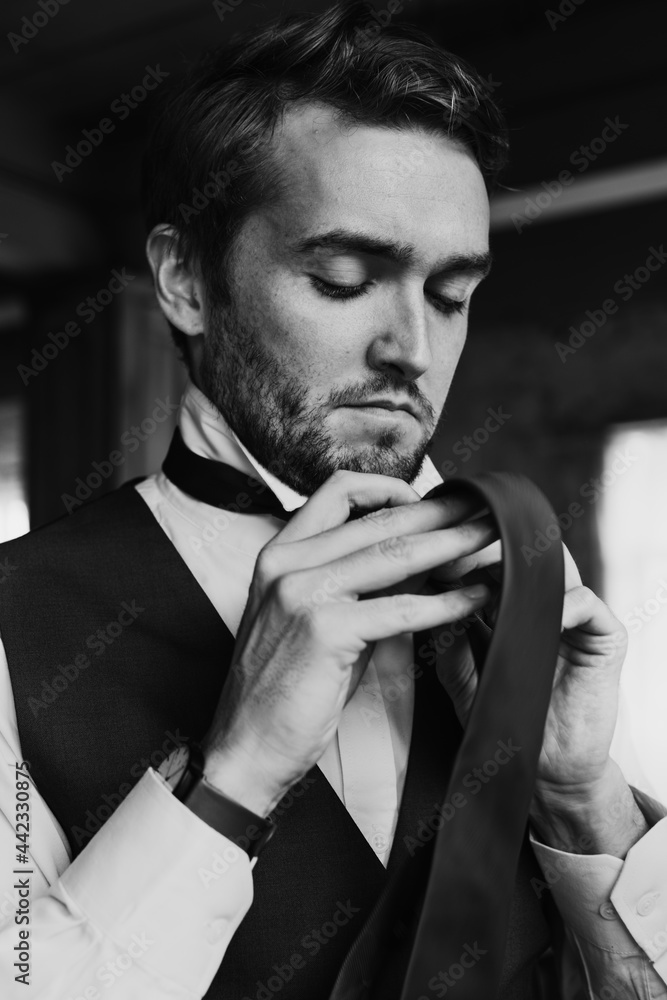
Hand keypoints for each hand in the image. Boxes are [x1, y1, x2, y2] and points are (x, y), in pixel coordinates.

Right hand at [201, 470, 494, 814]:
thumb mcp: (317, 618)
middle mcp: (286, 562)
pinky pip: (400, 608)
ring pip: (394, 554)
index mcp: (279, 552)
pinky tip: (474, 599)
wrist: (247, 745)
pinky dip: (446, 602)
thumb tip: (422, 556)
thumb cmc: (285, 687)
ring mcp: (301, 591)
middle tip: (483, 510)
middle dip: (440, 513)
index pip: (338, 491)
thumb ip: (360, 583)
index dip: (391, 488)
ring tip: (491, 541)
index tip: (429, 500)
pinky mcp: (324, 628)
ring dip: (453, 545)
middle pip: (378, 520)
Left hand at [433, 538, 646, 856]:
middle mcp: (547, 605)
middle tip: (456, 562)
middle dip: (488, 557)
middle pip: (523, 559)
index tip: (432, 561)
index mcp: (515, 609)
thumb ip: (448, 643)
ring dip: (520, 574)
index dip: (464, 558)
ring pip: (554, 571)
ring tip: (488, 587)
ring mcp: (577, 618)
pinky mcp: (606, 637)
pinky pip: (584, 603)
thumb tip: (433, 602)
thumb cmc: (506, 720)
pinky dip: (557, 604)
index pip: (494, 564)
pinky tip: (530, 620)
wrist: (546, 770)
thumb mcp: (463, 681)